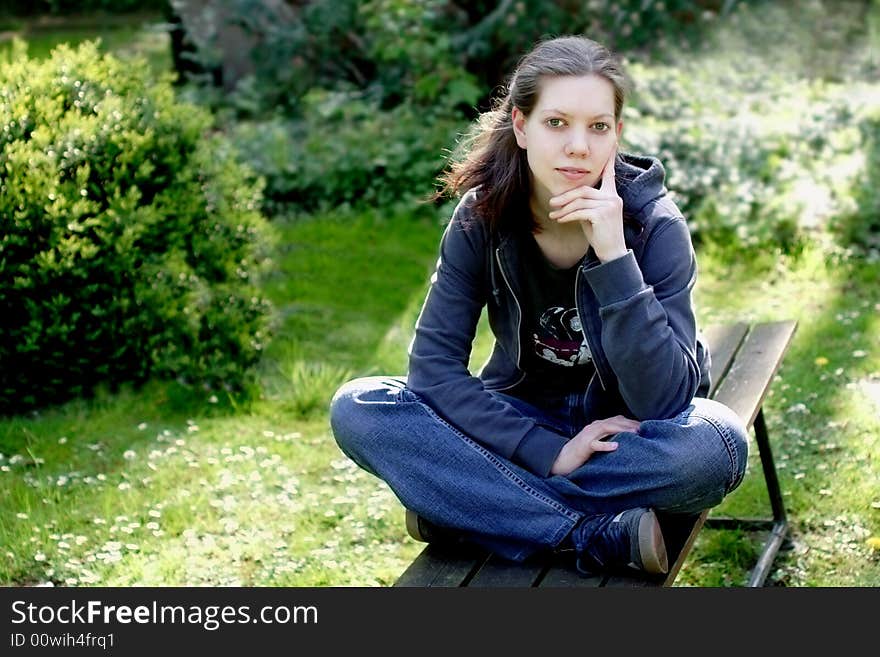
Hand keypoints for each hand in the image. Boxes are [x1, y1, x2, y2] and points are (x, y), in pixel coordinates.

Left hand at [548, 148, 625, 262]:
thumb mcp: (591, 216)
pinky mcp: (603, 215)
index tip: (612, 142)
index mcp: (612, 195)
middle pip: (584, 190)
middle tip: (552, 203)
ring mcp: (610, 205)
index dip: (609, 158)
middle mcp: (613, 197)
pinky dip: (567, 216)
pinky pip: (580, 212)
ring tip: (553, 215)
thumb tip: (566, 199)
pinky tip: (560, 220)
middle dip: (566, 197)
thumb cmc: (600, 235)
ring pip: (580, 201)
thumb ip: (584, 204)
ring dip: (563, 208)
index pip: (610, 173)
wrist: (611, 253)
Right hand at [549, 415, 639, 475]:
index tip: (644, 426)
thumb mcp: (595, 443)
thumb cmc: (580, 454)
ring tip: (635, 433)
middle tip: (644, 429)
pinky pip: (595, 444)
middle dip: (629, 423)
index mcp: (596, 426)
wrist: (560, 459)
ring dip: (621, 429)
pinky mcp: (583, 446)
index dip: (630, 421)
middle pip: (613, 421)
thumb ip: (607, 439)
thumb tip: (625, 441)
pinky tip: (616, 446)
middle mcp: (592, 427)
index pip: (616, 419)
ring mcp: (587, 436)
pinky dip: (605, 444)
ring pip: (606, 428)